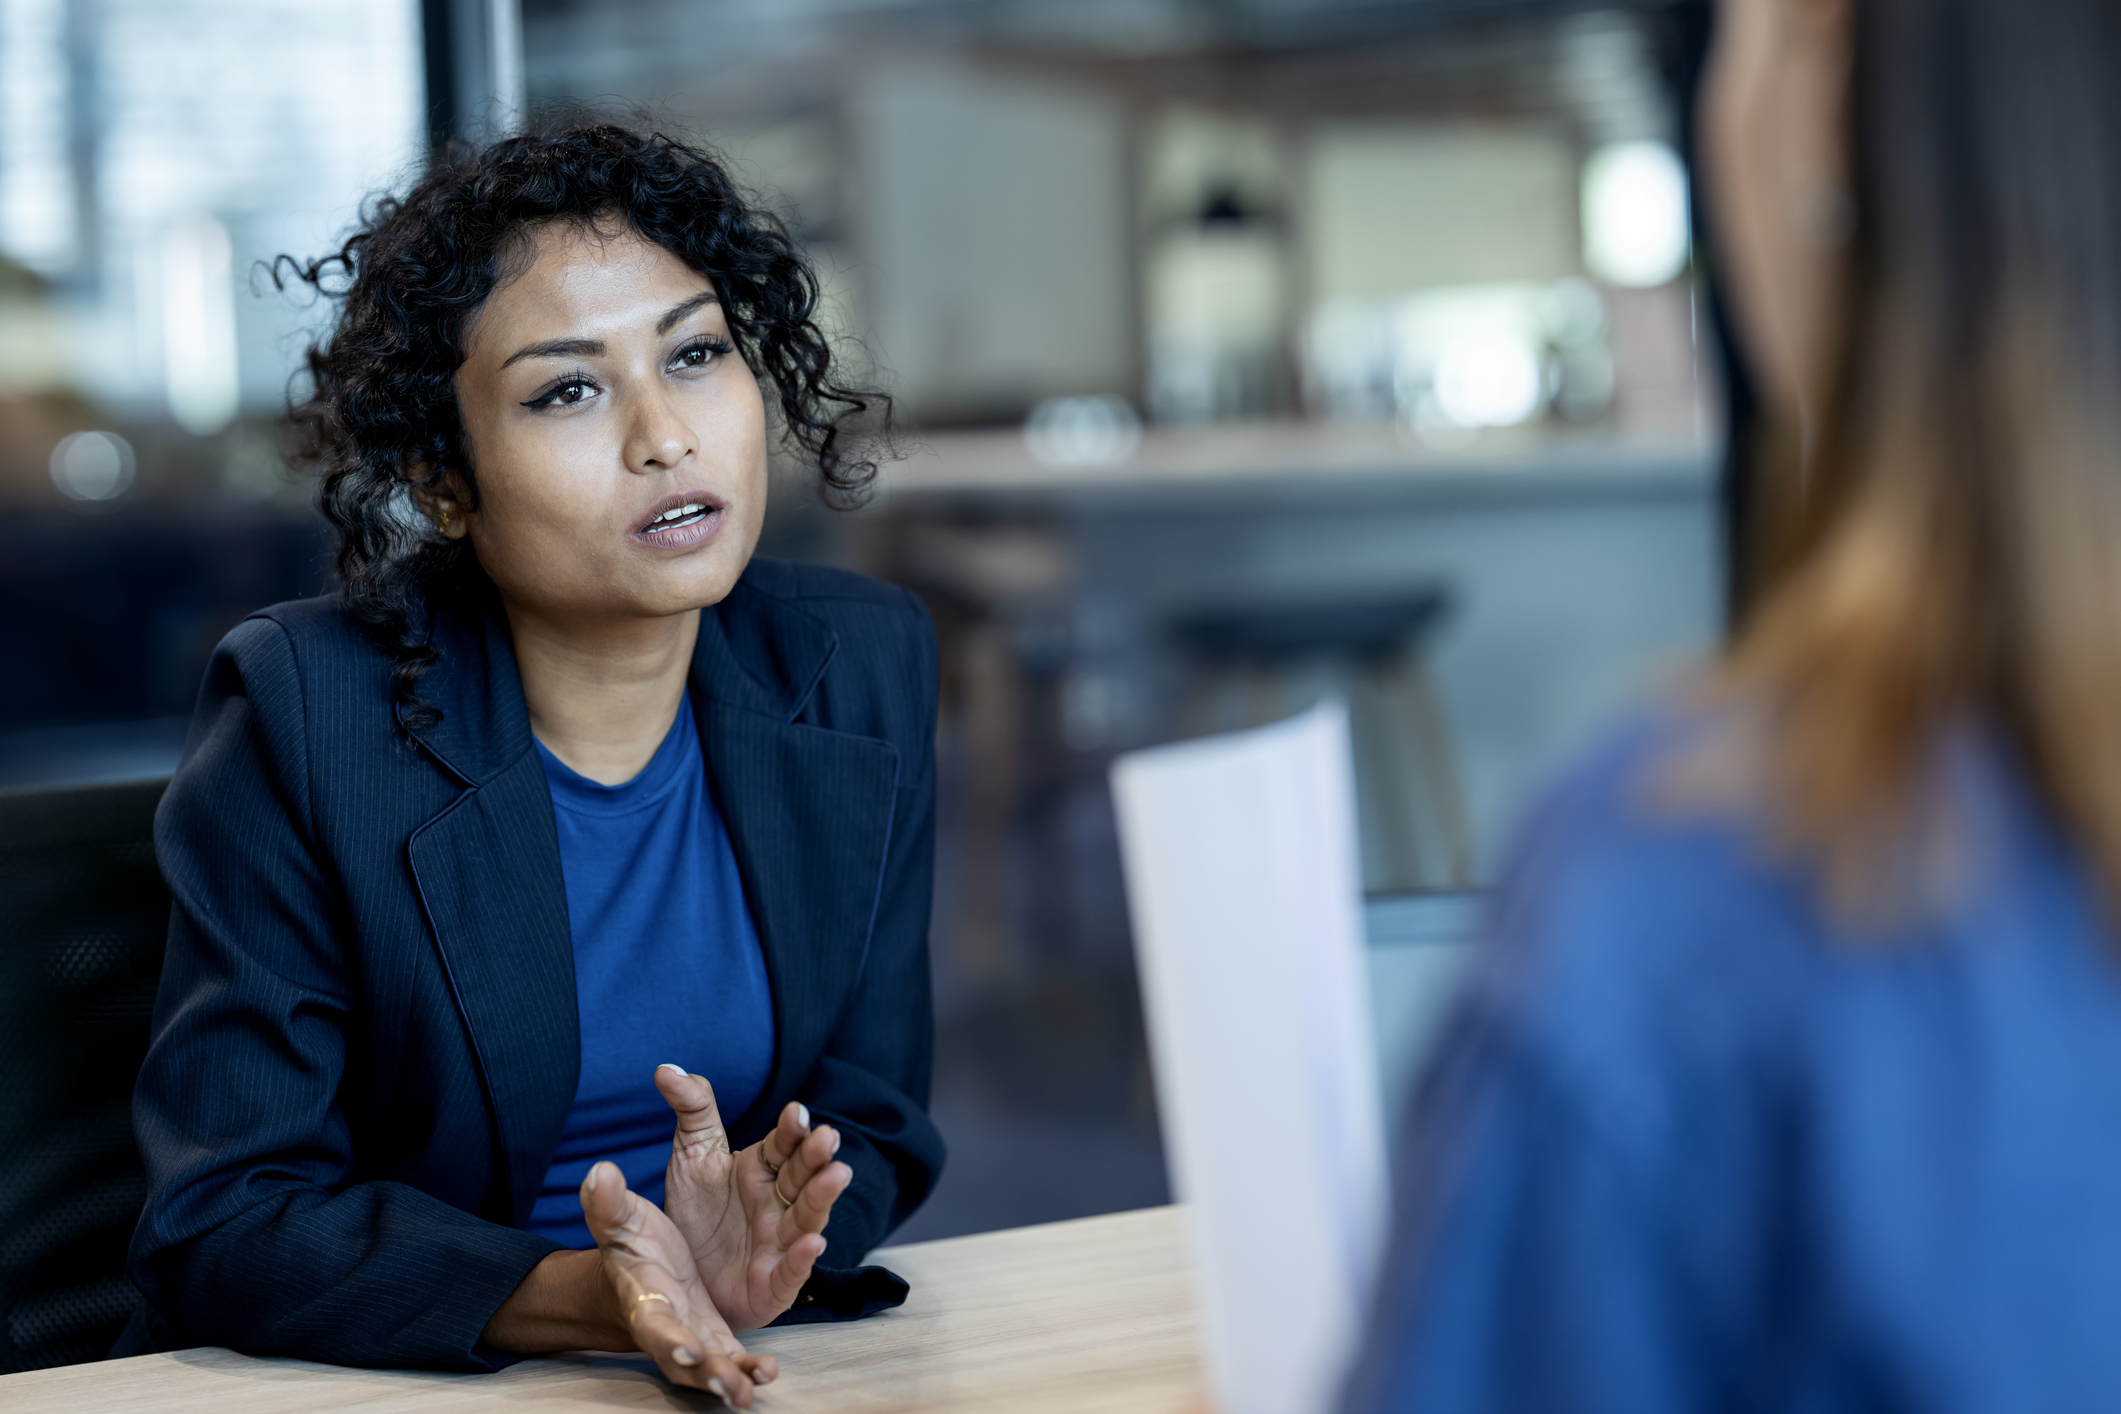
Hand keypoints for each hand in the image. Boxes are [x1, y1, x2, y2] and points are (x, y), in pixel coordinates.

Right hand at [578, 1159, 778, 1404]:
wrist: (648, 1271)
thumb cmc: (635, 1249)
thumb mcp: (623, 1222)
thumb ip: (610, 1204)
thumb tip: (599, 1172)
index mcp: (644, 1302)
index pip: (652, 1324)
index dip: (668, 1337)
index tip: (687, 1346)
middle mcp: (670, 1331)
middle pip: (685, 1361)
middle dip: (706, 1373)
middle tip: (729, 1383)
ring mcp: (696, 1341)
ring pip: (714, 1369)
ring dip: (735, 1376)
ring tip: (761, 1378)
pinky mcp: (719, 1341)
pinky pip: (735, 1359)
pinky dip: (750, 1366)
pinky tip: (768, 1370)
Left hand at [655, 1064, 853, 1329]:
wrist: (675, 1272)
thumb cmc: (694, 1212)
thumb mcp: (691, 1156)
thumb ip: (691, 1110)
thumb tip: (666, 1068)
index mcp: (763, 1169)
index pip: (783, 1144)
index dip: (791, 1130)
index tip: (795, 1112)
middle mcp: (778, 1203)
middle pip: (802, 1176)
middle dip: (816, 1157)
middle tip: (827, 1137)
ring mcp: (780, 1243)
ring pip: (806, 1217)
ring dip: (823, 1197)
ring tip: (837, 1176)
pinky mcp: (774, 1284)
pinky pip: (791, 1271)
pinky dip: (804, 1258)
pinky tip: (813, 1242)